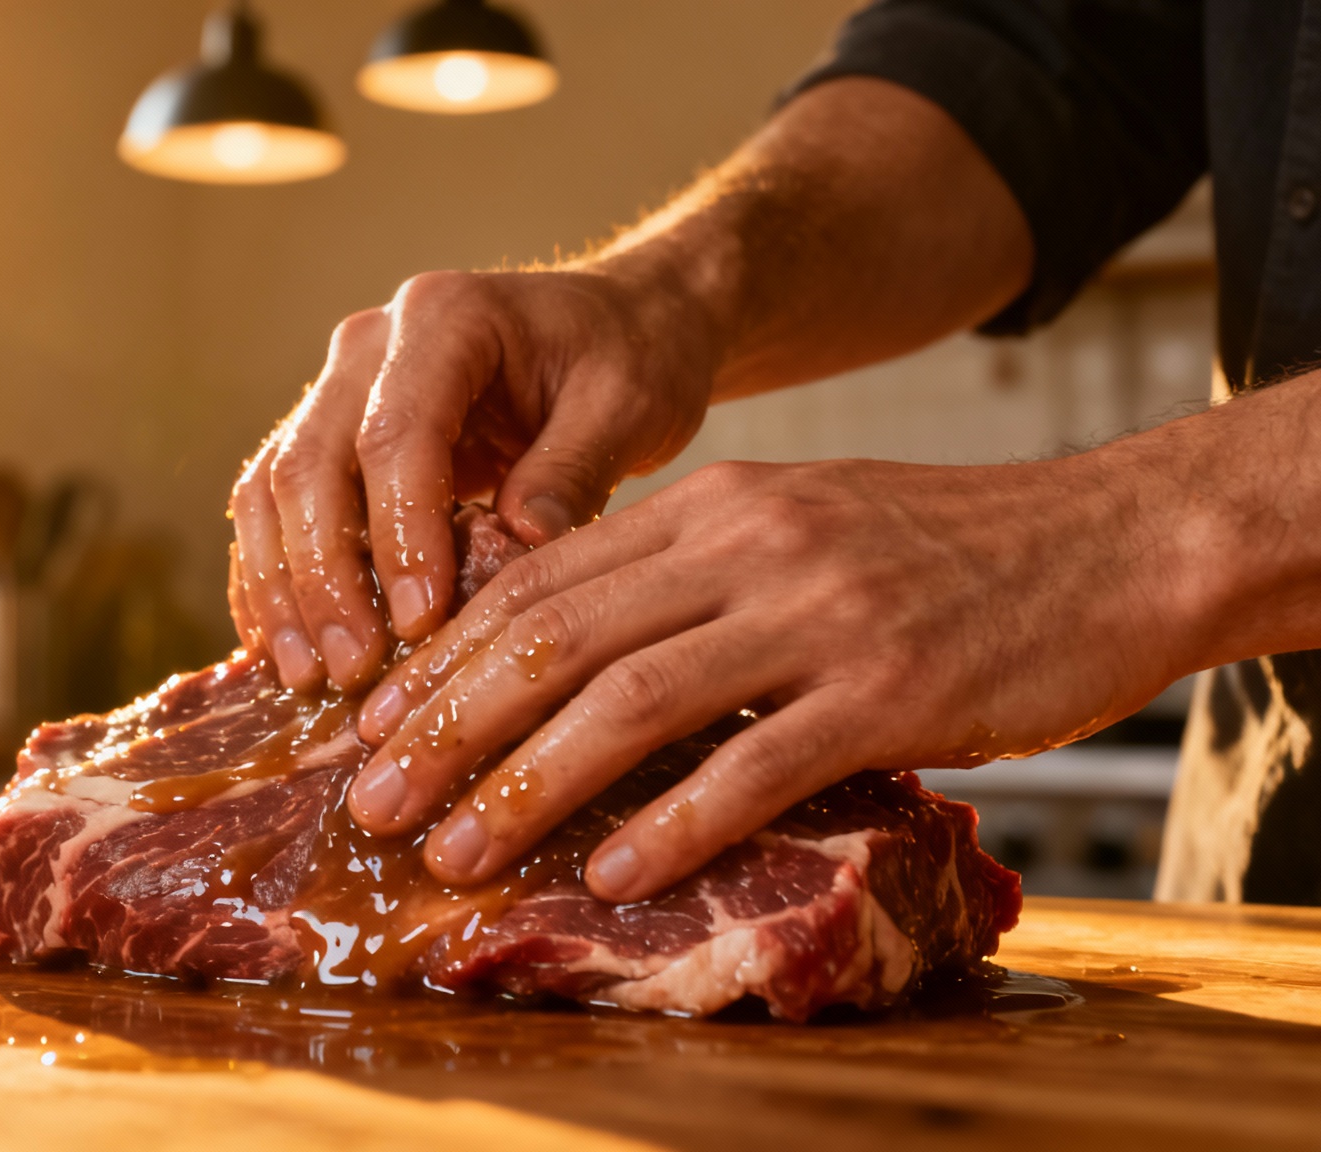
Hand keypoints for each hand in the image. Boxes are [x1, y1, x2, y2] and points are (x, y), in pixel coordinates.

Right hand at [227, 265, 720, 691]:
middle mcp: (369, 344)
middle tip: (353, 670)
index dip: (398, 533)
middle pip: (310, 463)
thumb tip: (521, 543)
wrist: (612, 329)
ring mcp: (336, 388)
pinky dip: (272, 581)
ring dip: (282, 589)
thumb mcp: (627, 406)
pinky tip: (287, 651)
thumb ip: (573, 468)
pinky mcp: (326, 437)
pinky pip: (272, 509)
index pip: (395, 434)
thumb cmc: (626, 362)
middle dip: (324, 577)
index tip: (419, 621)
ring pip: (271, 489)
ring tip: (311, 677)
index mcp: (445, 318)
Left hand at [342, 452, 1188, 901]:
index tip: (373, 724)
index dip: (443, 658)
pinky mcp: (888, 690)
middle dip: (446, 728)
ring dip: (525, 786)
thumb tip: (561, 651)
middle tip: (371, 802)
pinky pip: (756, 762)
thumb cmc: (934, 549)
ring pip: (631, 701)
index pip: (536, 581)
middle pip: (555, 639)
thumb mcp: (790, 523)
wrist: (1104, 541)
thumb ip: (681, 572)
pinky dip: (675, 822)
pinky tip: (613, 871)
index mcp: (707, 504)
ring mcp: (816, 614)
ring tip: (455, 854)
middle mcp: (745, 546)